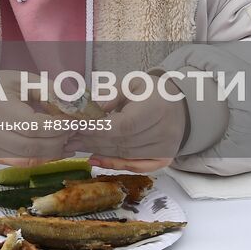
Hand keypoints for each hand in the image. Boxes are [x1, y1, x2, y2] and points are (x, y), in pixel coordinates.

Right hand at [0, 70, 67, 166]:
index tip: (74, 121)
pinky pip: (23, 163)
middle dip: (59, 140)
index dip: (58, 127)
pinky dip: (43, 158)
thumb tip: (74, 102)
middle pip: (33, 146)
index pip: (33, 126)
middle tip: (74, 130)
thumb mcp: (21, 80)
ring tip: (69, 140)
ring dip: (54, 152)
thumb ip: (48, 90)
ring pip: (30, 159)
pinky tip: (56, 149)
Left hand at [64, 80, 187, 172]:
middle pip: (123, 142)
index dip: (101, 128)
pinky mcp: (164, 161)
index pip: (126, 125)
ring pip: (126, 155)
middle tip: (71, 136)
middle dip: (94, 140)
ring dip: (99, 151)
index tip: (79, 126)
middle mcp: (165, 132)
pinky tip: (95, 159)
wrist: (179, 106)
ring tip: (76, 145)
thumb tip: (94, 108)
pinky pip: (136, 167)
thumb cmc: (151, 91)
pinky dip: (115, 164)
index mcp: (158, 108)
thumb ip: (113, 93)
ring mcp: (166, 150)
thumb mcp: (132, 83)